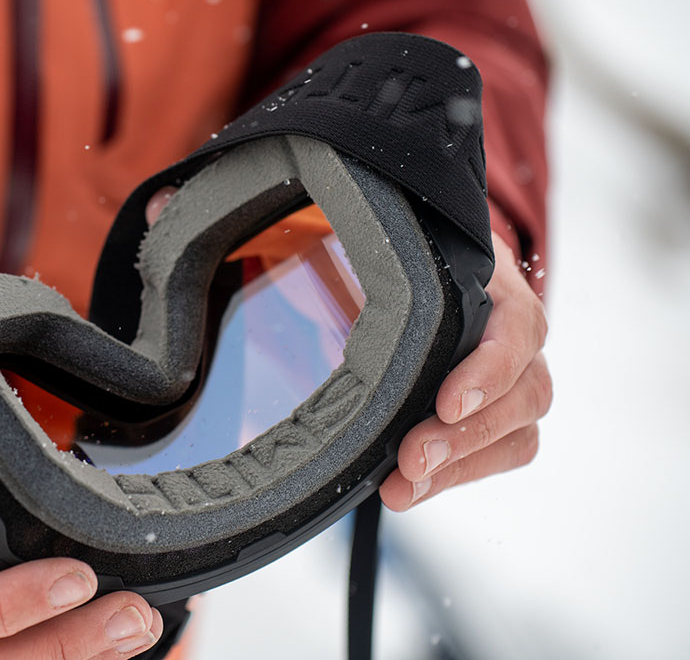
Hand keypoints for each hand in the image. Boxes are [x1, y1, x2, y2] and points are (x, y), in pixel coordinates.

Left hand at [144, 187, 550, 509]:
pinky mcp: (488, 396)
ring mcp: (501, 358)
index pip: (513, 314)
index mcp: (474, 260)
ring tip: (404, 484)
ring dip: (466, 462)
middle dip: (470, 433)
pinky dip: (464, 472)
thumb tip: (163, 207)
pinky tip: (407, 487)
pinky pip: (503, 443)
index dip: (491, 361)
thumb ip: (248, 206)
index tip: (442, 400)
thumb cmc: (365, 218)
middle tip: (410, 462)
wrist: (407, 229)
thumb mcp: (319, 202)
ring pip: (521, 420)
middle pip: (526, 382)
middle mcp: (501, 311)